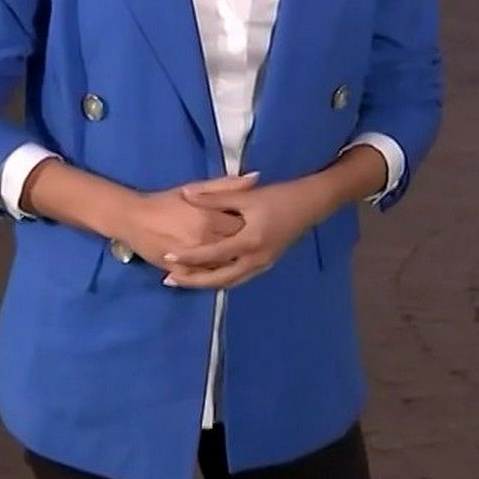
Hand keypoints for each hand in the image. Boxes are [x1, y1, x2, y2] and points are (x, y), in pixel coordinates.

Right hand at [112, 172, 255, 265]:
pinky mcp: (182, 271)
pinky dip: (213, 274)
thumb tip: (255, 178)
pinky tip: (218, 267)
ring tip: (233, 253)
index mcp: (210, 219)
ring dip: (230, 261)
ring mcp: (193, 259)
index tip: (251, 221)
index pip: (242, 226)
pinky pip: (204, 278)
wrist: (133, 219)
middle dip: (241, 244)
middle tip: (243, 238)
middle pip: (235, 247)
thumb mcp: (195, 188)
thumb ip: (226, 185)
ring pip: (222, 266)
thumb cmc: (165, 201)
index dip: (249, 224)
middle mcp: (205, 241)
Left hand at [160, 176, 328, 289]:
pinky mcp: (266, 263)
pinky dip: (221, 279)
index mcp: (249, 241)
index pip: (212, 255)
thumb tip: (186, 195)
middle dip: (193, 281)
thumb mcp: (246, 196)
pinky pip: (239, 278)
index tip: (167, 258)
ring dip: (206, 283)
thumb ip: (214, 197)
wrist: (310, 205)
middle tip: (169, 280)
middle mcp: (255, 259)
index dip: (188, 258)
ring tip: (184, 281)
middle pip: (218, 278)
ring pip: (229, 282)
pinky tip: (209, 277)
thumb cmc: (279, 197)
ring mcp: (262, 264)